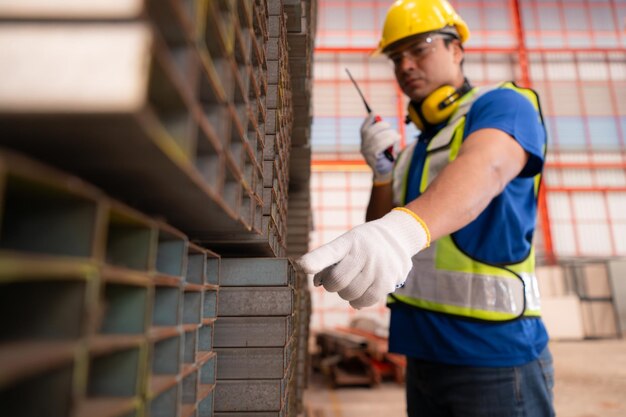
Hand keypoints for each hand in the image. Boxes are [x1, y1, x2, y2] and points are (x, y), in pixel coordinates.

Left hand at [296, 208, 429, 308]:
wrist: (396, 239)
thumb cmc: (362, 245)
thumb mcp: (345, 244)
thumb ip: (327, 261)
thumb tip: (317, 283)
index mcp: (348, 241)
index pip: (329, 252)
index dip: (314, 260)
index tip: (302, 266)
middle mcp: (363, 253)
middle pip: (336, 282)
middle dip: (331, 285)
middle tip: (338, 279)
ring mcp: (377, 267)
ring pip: (349, 294)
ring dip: (345, 293)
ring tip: (354, 282)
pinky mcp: (387, 282)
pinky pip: (364, 301)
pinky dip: (357, 301)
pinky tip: (361, 291)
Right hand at [360, 113, 399, 183]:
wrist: (385, 173)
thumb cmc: (387, 157)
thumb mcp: (384, 143)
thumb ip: (382, 134)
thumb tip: (383, 122)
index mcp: (364, 142)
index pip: (364, 129)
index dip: (368, 120)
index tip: (374, 113)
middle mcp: (363, 147)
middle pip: (370, 131)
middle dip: (382, 126)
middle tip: (391, 128)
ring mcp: (367, 152)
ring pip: (377, 137)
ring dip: (389, 134)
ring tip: (397, 136)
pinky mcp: (373, 157)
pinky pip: (381, 145)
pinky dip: (390, 140)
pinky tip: (396, 140)